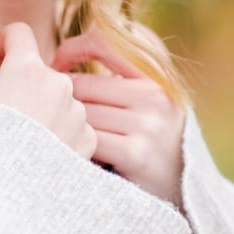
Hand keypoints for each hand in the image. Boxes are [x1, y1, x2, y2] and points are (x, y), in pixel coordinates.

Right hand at [0, 23, 95, 158]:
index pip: (19, 33)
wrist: (2, 208)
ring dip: (38, 110)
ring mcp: (78, 114)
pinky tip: (35, 158)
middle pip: (38, 71)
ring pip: (56, 99)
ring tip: (15, 144)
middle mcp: (60, 86)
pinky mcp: (88, 141)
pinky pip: (71, 126)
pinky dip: (55, 134)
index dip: (0, 44)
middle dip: (18, 84)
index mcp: (27, 70)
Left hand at [52, 28, 185, 208]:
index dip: (71, 49)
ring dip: (66, 128)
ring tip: (62, 140)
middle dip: (61, 101)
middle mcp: (155, 95)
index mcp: (156, 76)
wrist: (184, 190)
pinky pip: (88, 140)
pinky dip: (76, 148)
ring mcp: (148, 123)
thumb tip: (68, 53)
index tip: (56, 64)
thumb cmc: (154, 142)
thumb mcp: (150, 101)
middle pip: (81, 85)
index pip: (104, 42)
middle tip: (49, 116)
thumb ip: (122, 75)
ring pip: (80, 114)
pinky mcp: (137, 152)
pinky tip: (76, 157)